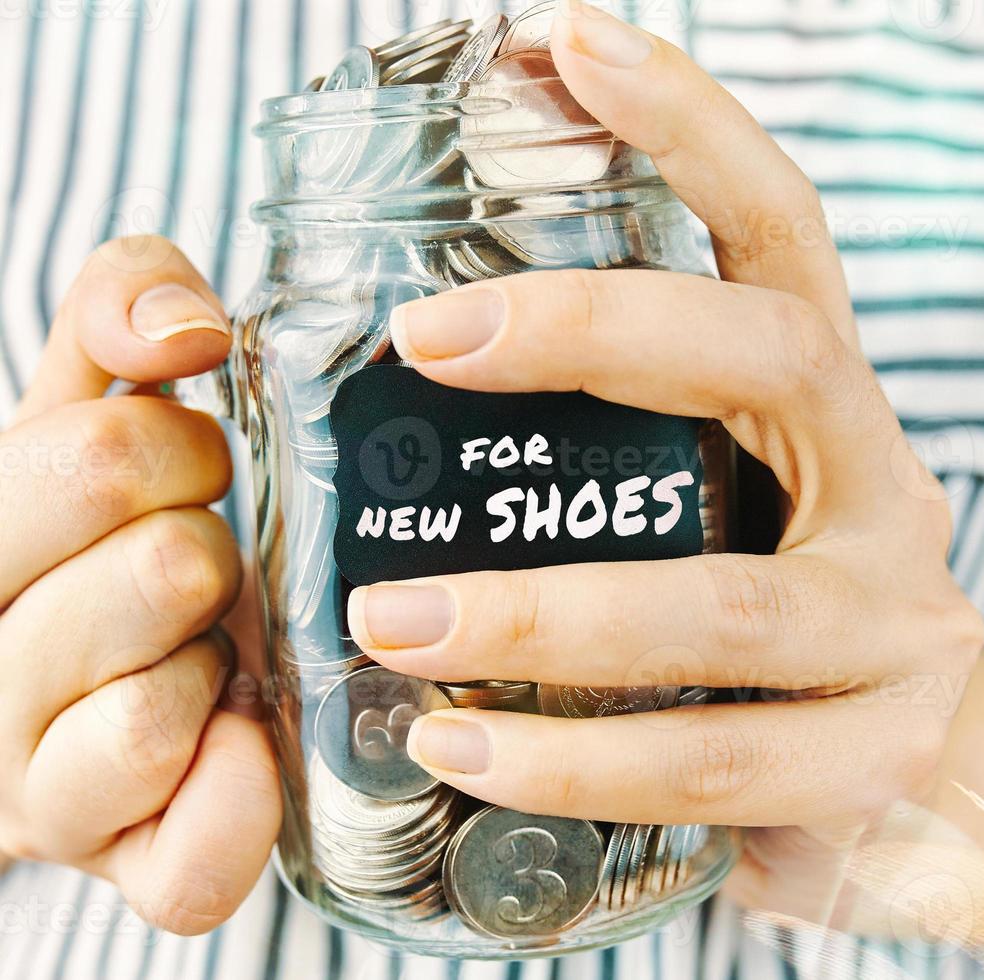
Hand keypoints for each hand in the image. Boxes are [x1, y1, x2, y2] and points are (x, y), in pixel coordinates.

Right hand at [0, 237, 279, 934]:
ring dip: (217, 663)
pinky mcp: (125, 870)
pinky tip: (240, 743)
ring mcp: (41, 792)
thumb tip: (184, 325)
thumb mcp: (87, 396)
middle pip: (163, 568)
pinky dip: (233, 805)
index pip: (99, 455)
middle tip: (198, 558)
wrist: (79, 675)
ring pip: (156, 715)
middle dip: (211, 542)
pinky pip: (187, 865)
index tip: (182, 464)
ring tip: (202, 652)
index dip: (179, 446)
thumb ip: (117, 309)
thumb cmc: (94, 530)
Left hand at [345, 3, 983, 921]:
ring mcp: (906, 630)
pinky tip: (466, 758)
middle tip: (430, 334)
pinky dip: (579, 763)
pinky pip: (717, 761)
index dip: (694, 131)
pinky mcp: (884, 760)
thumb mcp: (712, 521)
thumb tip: (403, 380)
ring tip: (398, 622)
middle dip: (598, 327)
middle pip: (776, 362)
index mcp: (837, 414)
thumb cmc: (760, 644)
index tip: (566, 43)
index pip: (786, 239)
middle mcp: (892, 495)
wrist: (918, 797)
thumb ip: (617, 460)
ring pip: (730, 605)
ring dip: (548, 612)